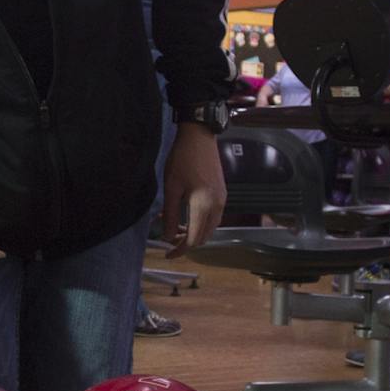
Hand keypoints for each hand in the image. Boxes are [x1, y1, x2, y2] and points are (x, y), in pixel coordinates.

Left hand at [161, 122, 225, 257]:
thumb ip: (171, 215)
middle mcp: (217, 206)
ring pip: (210, 227)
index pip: (194, 239)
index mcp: (204, 207)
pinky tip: (186, 216)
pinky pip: (213, 217)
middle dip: (187, 243)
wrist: (200, 136)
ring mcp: (222, 200)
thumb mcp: (171, 188)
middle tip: (169, 241)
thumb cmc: (182, 160)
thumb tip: (168, 237)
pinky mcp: (222, 193)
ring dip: (194, 232)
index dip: (180, 249)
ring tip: (175, 228)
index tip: (167, 253)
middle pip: (204, 237)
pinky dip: (200, 222)